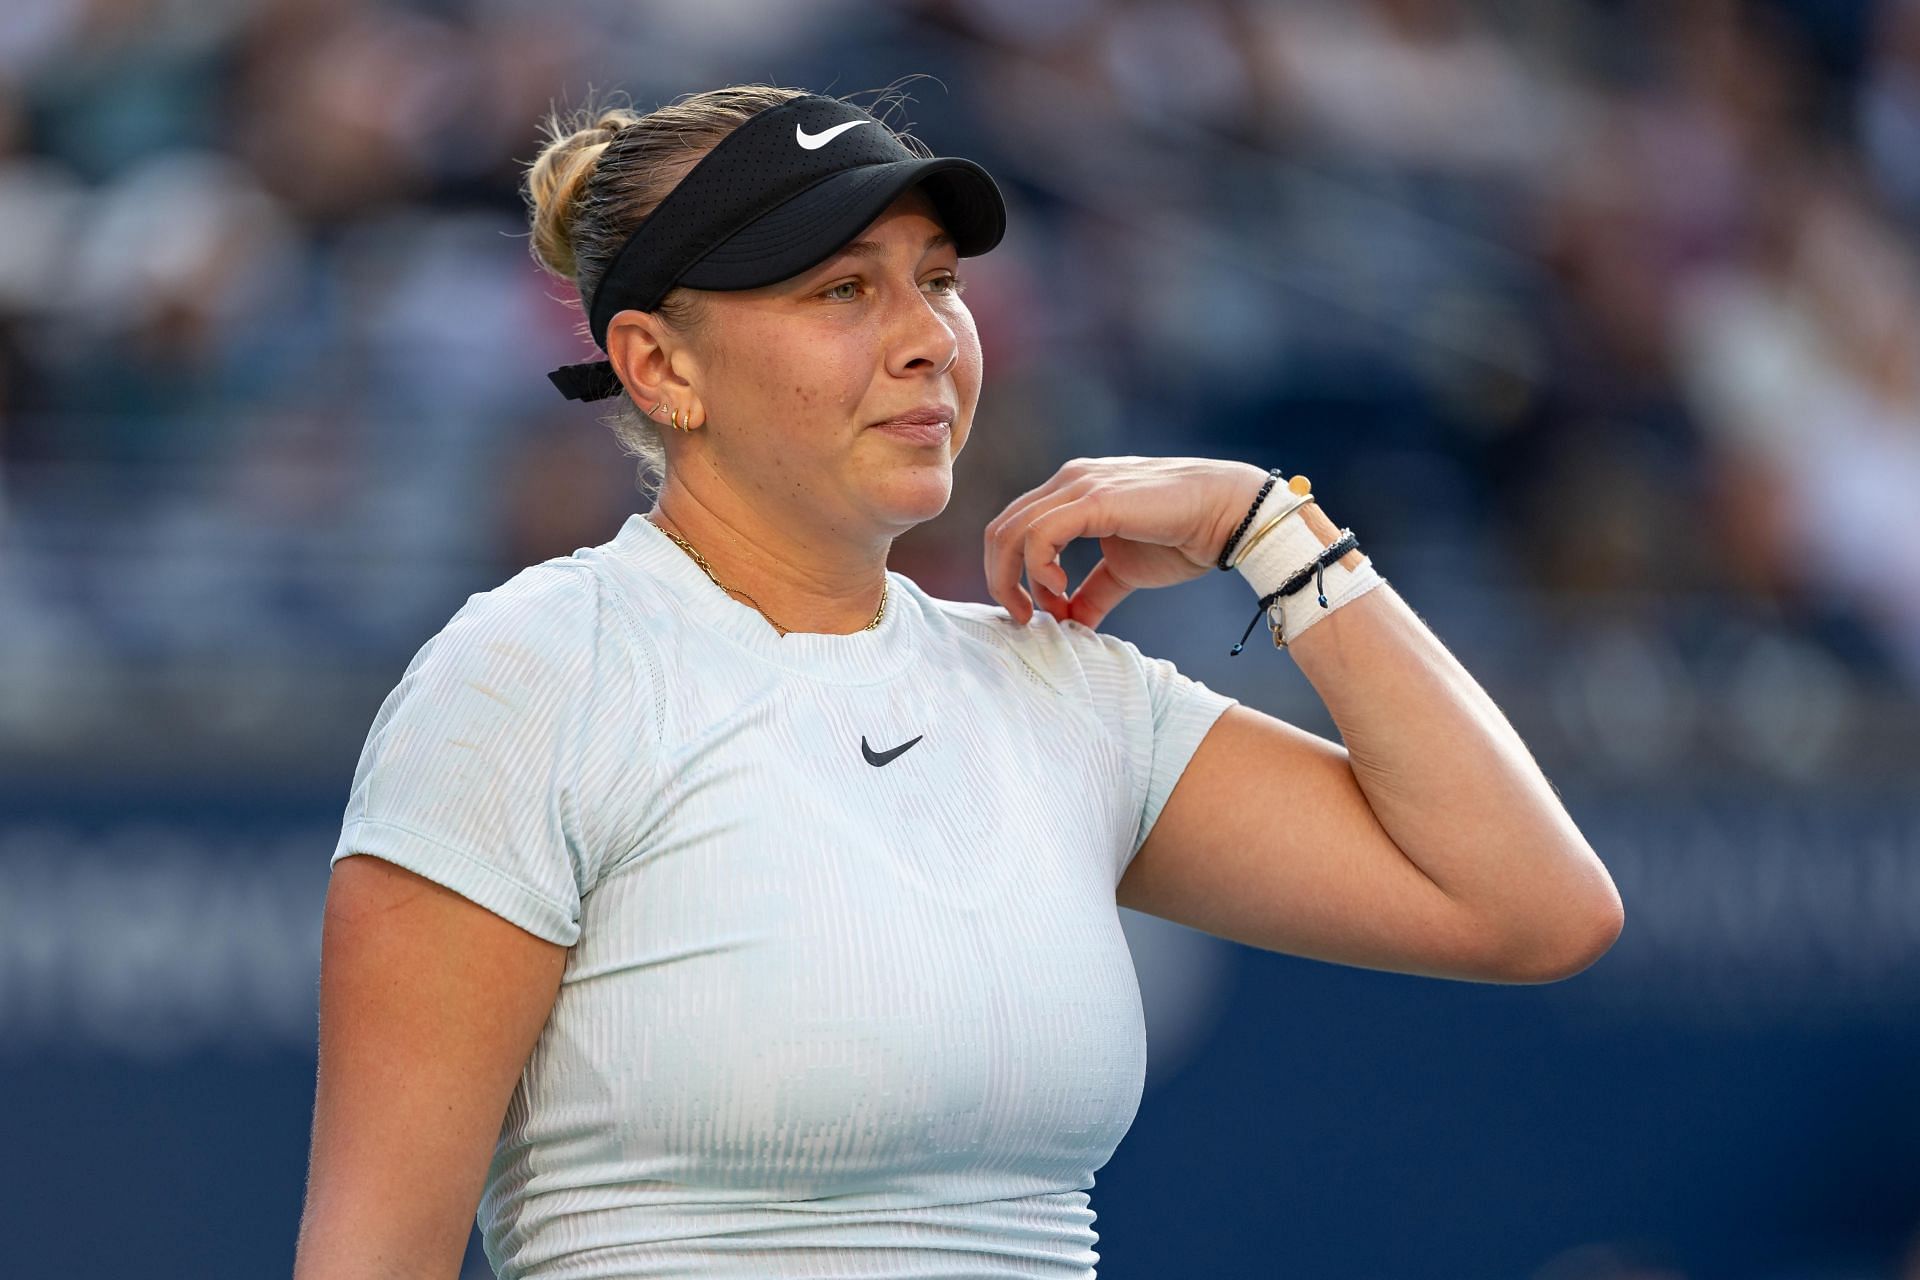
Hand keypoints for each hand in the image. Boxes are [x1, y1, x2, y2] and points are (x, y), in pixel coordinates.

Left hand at [983, 457, 1267, 628]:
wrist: (1228, 516)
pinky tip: (1060, 591)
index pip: (1013, 528)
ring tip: (1042, 611)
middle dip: (1001, 579)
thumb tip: (1071, 625)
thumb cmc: (1183, 537)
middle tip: (1023, 617)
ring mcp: (1078, 485)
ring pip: (1012, 531)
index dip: (1008, 574)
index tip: (1031, 613)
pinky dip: (1040, 568)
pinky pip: (1040, 534)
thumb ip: (1092, 594)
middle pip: (1001, 529)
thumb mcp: (1124, 572)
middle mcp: (1068, 482)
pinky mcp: (1094, 499)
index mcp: (1070, 493)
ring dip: (1014, 579)